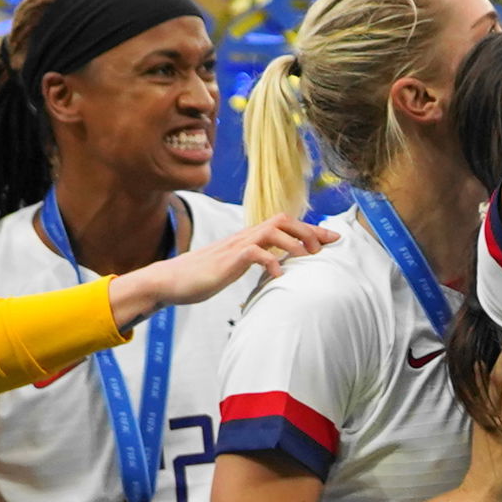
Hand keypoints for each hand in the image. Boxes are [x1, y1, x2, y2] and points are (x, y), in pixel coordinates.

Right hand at [120, 213, 326, 319]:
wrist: (169, 281)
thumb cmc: (200, 277)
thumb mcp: (233, 268)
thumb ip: (252, 263)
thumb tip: (275, 268)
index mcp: (247, 239)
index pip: (283, 225)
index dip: (310, 230)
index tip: (332, 238)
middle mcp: (243, 238)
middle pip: (282, 220)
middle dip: (308, 230)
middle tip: (325, 246)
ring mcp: (235, 247)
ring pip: (272, 230)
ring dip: (294, 241)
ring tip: (306, 257)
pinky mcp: (227, 260)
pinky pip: (254, 253)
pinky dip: (271, 261)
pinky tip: (279, 275)